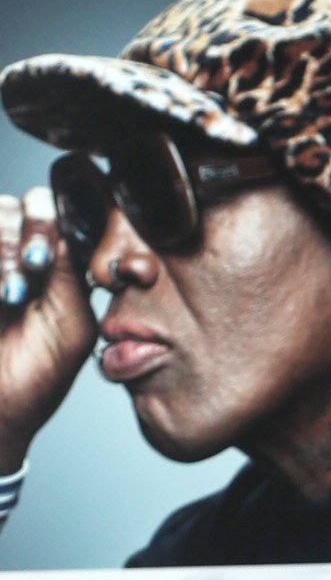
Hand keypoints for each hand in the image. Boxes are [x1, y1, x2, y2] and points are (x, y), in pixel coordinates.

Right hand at [0, 188, 96, 475]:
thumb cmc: (35, 375)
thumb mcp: (72, 326)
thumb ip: (74, 274)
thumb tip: (72, 226)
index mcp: (63, 266)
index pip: (72, 216)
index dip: (70, 223)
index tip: (66, 247)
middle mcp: (26, 253)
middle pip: (32, 204)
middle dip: (35, 229)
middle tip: (35, 265)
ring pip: (1, 213)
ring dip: (6, 248)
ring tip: (12, 294)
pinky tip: (1, 295)